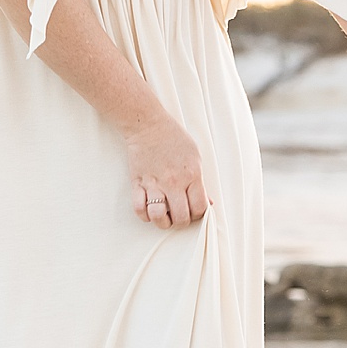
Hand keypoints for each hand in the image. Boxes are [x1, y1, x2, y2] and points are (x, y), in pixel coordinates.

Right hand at [127, 115, 207, 229]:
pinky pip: (139, 208)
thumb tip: (208, 203)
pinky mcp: (137, 182)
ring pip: (159, 216)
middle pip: (181, 217)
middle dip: (182, 222)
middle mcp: (173, 182)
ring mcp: (154, 183)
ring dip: (163, 222)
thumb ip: (201, 182)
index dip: (200, 214)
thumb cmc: (174, 139)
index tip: (195, 211)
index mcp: (192, 175)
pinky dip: (144, 215)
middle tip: (180, 216)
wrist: (148, 125)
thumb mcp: (195, 157)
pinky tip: (149, 211)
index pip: (200, 207)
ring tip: (165, 217)